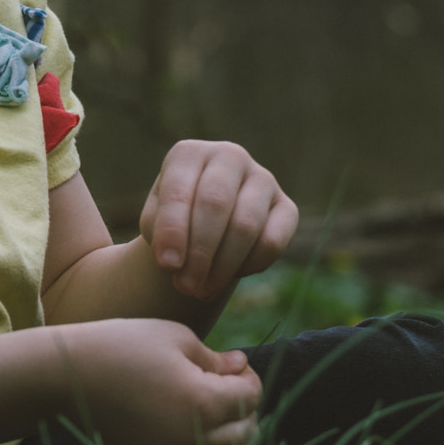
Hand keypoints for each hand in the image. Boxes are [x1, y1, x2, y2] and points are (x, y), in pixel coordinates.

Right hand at [57, 318, 262, 444]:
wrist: (67, 379)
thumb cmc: (121, 347)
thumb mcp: (174, 339)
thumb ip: (215, 360)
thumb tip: (241, 369)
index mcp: (201, 402)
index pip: (250, 398)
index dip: (249, 379)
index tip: (235, 366)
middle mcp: (190, 441)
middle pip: (247, 437)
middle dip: (247, 411)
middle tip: (230, 388)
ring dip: (236, 442)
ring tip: (219, 415)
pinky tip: (195, 431)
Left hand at [139, 140, 297, 300]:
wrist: (204, 224)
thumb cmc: (175, 220)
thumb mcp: (156, 223)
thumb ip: (161, 235)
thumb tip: (174, 263)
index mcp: (189, 154)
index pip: (179, 190)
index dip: (173, 231)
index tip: (167, 266)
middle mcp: (229, 156)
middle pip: (215, 204)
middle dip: (199, 253)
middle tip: (185, 287)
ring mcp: (262, 179)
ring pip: (246, 225)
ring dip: (222, 266)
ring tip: (202, 290)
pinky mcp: (287, 207)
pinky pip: (273, 241)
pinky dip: (249, 266)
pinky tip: (228, 277)